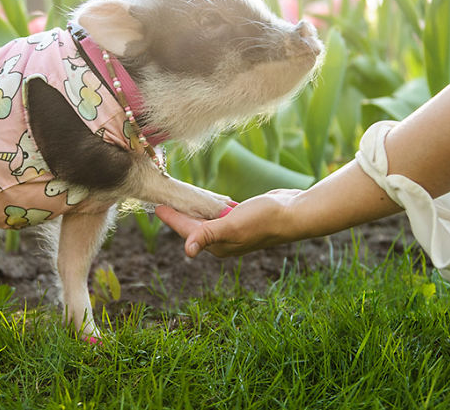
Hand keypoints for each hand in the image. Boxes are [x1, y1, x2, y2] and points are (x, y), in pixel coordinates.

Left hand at [155, 189, 302, 257]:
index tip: (155, 206)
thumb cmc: (264, 219)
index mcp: (218, 244)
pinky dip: (211, 205)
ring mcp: (233, 229)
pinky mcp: (242, 218)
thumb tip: (188, 251)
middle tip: (163, 199)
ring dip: (193, 208)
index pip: (186, 230)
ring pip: (206, 218)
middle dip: (179, 213)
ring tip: (180, 198)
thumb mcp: (232, 224)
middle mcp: (223, 240)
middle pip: (194, 224)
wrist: (294, 213)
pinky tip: (206, 198)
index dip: (171, 218)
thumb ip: (208, 235)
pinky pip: (220, 212)